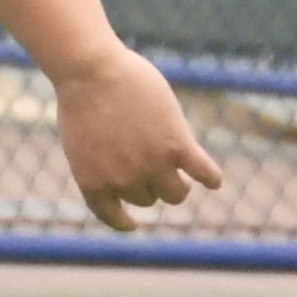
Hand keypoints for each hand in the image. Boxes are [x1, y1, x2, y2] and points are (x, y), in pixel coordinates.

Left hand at [51, 48, 222, 229]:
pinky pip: (203, 171)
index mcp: (94, 183)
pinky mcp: (177, 145)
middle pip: (149, 198)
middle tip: (157, 171)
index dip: (124, 221)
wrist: (92, 73)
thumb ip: (100, 163)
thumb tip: (121, 174)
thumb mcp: (83, 142)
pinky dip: (211, 178)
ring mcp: (152, 164)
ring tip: (184, 177)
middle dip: (152, 187)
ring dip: (180, 186)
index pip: (112, 215)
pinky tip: (214, 180)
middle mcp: (124, 181)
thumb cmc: (82, 98)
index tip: (133, 223)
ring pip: (175, 193)